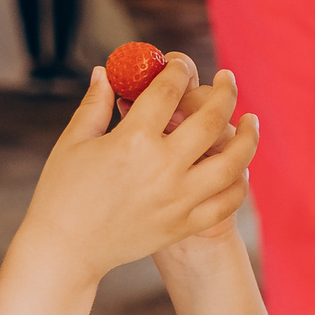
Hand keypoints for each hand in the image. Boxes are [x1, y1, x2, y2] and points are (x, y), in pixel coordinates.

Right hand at [12, 60, 259, 290]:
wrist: (65, 251)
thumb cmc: (62, 192)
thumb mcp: (73, 141)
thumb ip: (95, 104)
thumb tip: (104, 72)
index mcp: (132, 140)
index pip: (169, 90)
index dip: (179, 70)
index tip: (181, 64)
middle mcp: (162, 168)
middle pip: (211, 119)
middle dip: (224, 92)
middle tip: (227, 79)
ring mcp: (177, 199)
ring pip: (232, 162)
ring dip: (248, 136)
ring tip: (251, 119)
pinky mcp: (183, 224)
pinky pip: (226, 201)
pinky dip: (239, 182)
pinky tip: (240, 167)